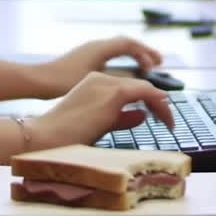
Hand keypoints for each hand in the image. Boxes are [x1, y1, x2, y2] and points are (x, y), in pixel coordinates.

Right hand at [28, 72, 173, 150]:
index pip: (128, 87)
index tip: (158, 115)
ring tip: (170, 122)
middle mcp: (100, 78)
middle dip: (156, 102)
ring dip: (160, 105)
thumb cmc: (65, 136)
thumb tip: (143, 115)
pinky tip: (166, 116)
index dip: (146, 99)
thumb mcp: (98, 124)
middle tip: (168, 120)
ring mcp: (106, 84)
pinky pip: (145, 93)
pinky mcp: (113, 94)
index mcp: (93, 83)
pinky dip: (158, 104)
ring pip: (144, 88)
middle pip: (139, 86)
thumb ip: (121, 118)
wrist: (45, 137)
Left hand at [33, 36, 162, 97]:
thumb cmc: (62, 82)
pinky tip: (124, 74)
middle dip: (143, 53)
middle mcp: (95, 45)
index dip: (146, 53)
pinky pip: (109, 55)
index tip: (158, 65)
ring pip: (117, 49)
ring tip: (145, 69)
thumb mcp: (96, 82)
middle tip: (158, 64)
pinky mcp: (83, 60)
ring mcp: (88, 51)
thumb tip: (140, 82)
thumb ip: (119, 80)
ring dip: (133, 57)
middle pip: (125, 44)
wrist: (37, 81)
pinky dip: (121, 61)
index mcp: (100, 48)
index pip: (130, 44)